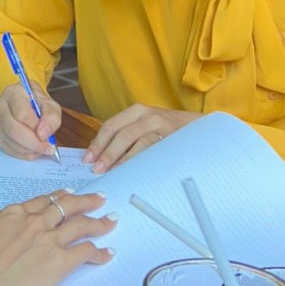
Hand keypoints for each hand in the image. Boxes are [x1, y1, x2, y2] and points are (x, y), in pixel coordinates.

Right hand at [0, 82, 62, 160]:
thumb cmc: (37, 102)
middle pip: (13, 130)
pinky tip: (33, 150)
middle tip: (47, 149)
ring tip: (42, 148)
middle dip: (33, 144)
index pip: (22, 115)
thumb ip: (51, 117)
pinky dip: (23, 154)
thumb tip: (42, 135)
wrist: (23, 101)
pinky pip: (8, 149)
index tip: (49, 138)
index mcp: (13, 93)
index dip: (36, 129)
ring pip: (11, 142)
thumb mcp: (50, 104)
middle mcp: (0, 107)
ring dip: (30, 150)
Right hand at [0, 191, 114, 285]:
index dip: (60, 196)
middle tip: (99, 199)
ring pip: (82, 224)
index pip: (45, 201)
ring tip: (111, 220)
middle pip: (68, 206)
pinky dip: (100, 252)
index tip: (70, 194)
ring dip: (100, 222)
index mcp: (17, 213)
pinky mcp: (61, 261)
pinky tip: (108, 253)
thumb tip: (0, 215)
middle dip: (86, 201)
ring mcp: (51, 239)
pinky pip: (87, 252)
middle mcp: (37, 221)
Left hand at [83, 104, 197, 172]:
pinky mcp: (174, 141)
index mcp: (136, 111)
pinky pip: (156, 154)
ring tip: (114, 174)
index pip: (111, 126)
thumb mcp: (143, 124)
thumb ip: (125, 135)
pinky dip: (144, 164)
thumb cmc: (164, 129)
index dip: (98, 143)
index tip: (88, 159)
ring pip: (140, 145)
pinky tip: (135, 173)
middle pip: (123, 135)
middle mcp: (149, 116)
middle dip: (108, 154)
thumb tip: (99, 156)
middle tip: (98, 170)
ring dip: (125, 161)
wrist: (197, 126)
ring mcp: (163, 128)